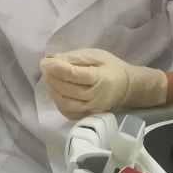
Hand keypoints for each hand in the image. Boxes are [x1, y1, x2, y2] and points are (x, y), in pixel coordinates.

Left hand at [40, 48, 167, 119]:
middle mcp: (95, 97)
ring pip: (65, 103)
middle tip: (46, 67)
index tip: (45, 62)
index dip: (56, 68)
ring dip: (52, 90)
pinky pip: (68, 112)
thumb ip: (75, 57)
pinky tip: (56, 90)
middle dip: (51, 77)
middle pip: (67, 90)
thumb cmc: (111, 67)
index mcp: (100, 78)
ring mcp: (91, 109)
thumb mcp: (96, 55)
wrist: (127, 88)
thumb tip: (54, 60)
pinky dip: (58, 101)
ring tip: (49, 78)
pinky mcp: (87, 116)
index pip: (74, 75)